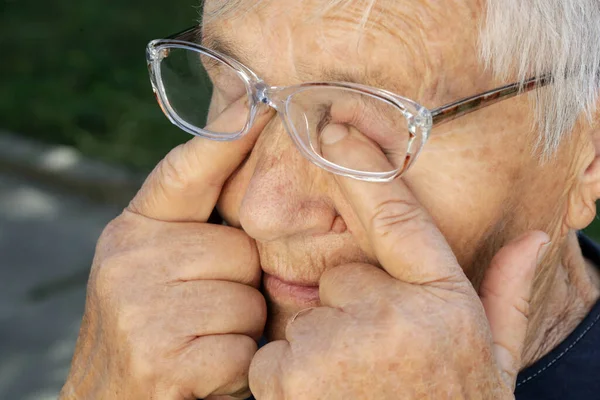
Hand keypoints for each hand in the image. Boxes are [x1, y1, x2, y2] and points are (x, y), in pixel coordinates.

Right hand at [60, 100, 272, 399]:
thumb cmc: (152, 329)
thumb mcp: (157, 269)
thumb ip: (191, 232)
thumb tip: (244, 165)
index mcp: (132, 230)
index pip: (184, 173)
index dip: (225, 139)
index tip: (260, 103)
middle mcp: (128, 259)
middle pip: (240, 250)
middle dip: (240, 287)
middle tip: (206, 314)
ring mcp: (140, 309)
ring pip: (247, 301)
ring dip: (239, 330)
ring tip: (201, 343)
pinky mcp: (162, 360)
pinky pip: (242, 348)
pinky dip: (235, 368)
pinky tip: (202, 374)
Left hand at [249, 124, 549, 398]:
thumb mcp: (493, 361)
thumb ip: (507, 294)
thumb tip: (535, 237)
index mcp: (441, 302)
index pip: (396, 215)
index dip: (363, 168)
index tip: (334, 129)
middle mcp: (391, 315)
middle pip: (342, 277)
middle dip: (351, 310)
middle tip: (377, 358)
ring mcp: (336, 346)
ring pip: (309, 316)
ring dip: (323, 347)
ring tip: (356, 389)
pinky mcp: (289, 376)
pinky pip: (275, 353)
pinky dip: (289, 376)